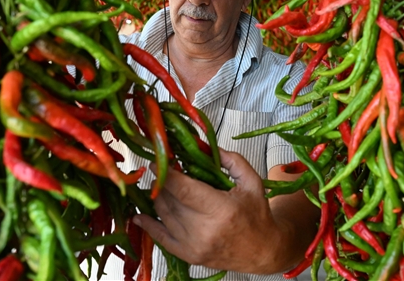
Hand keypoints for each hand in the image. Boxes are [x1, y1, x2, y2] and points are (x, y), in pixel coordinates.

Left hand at [133, 148, 304, 273]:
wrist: (263, 252)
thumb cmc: (257, 216)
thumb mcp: (252, 182)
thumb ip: (232, 161)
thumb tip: (207, 146)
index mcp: (220, 209)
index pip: (182, 189)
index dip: (166, 173)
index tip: (159, 161)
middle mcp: (203, 230)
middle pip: (169, 199)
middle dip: (163, 182)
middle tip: (165, 170)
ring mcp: (193, 245)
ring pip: (163, 214)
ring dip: (158, 197)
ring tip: (163, 185)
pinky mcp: (188, 255)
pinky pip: (160, 238)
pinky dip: (148, 225)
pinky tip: (140, 215)